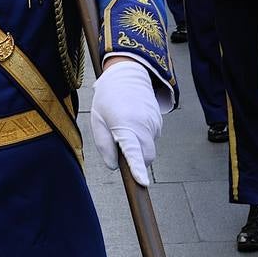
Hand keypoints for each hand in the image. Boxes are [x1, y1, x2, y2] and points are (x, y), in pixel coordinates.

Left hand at [91, 59, 161, 185]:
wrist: (127, 73)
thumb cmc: (108, 97)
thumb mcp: (97, 120)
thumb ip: (104, 145)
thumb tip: (114, 166)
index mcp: (125, 125)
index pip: (133, 152)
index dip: (136, 169)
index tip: (142, 183)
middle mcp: (143, 125)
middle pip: (145, 157)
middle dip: (135, 159)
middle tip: (119, 143)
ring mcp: (154, 123)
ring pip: (149, 148)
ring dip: (139, 145)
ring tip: (125, 124)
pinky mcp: (160, 121)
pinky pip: (152, 137)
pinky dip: (144, 136)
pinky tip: (134, 120)